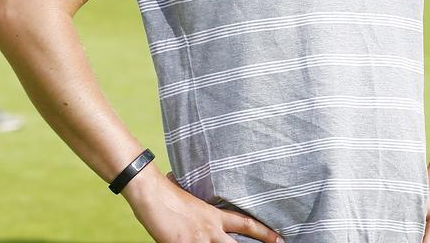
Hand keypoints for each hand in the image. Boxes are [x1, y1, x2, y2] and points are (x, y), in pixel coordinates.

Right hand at [123, 167, 281, 242]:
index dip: (264, 233)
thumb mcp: (189, 195)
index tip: (279, 239)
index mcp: (213, 215)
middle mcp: (209, 228)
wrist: (150, 192)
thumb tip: (195, 197)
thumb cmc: (166, 190)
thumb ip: (199, 203)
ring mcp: (197, 239)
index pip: (245, 224)